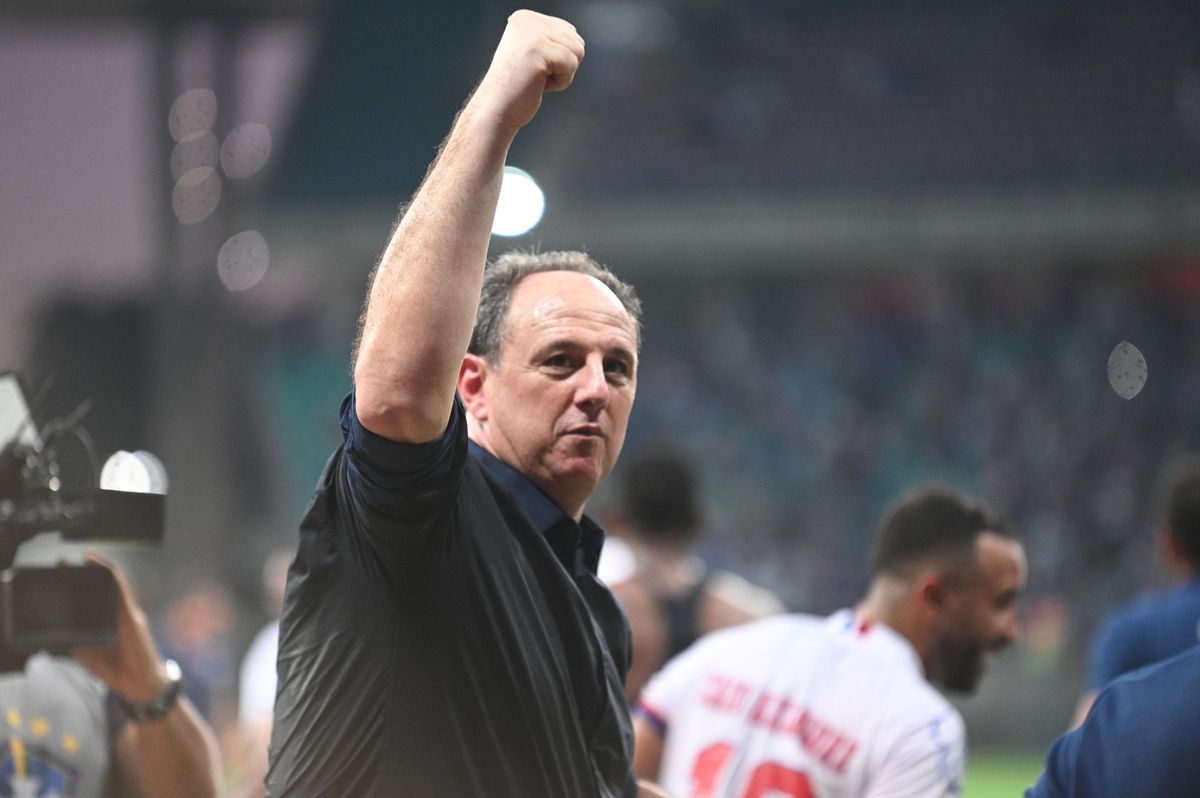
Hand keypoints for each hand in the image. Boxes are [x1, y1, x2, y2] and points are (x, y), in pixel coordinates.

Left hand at [70, 552, 172, 704]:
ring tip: (86, 558)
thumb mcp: (88, 656)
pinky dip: (116, 581)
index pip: (93, 599)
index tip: (62, 573)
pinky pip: (125, 596)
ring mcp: (128, 616)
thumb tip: (57, 632)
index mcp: (107, 624)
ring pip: (114, 587)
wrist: (140, 685)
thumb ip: (77, 642)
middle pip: (103, 589)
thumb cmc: (118, 670)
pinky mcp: (134, 620)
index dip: (78, 585)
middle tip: (64, 562)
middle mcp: (119, 616)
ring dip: (101, 571)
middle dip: (86, 573)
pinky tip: (108, 572)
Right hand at [468, 10, 584, 132]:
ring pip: (577, 51)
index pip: (570, 32)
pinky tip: (538, 85)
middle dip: (563, 66)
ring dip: (563, 74)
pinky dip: (560, 82)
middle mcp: (528, 20)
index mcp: (526, 18)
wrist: (496, 109)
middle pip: (577, 41)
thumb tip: (577, 40)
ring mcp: (532, 33)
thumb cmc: (516, 88)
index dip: (560, 58)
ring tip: (537, 79)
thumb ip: (552, 41)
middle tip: (536, 76)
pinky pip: (570, 64)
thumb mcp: (534, 55)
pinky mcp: (537, 49)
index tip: (535, 68)